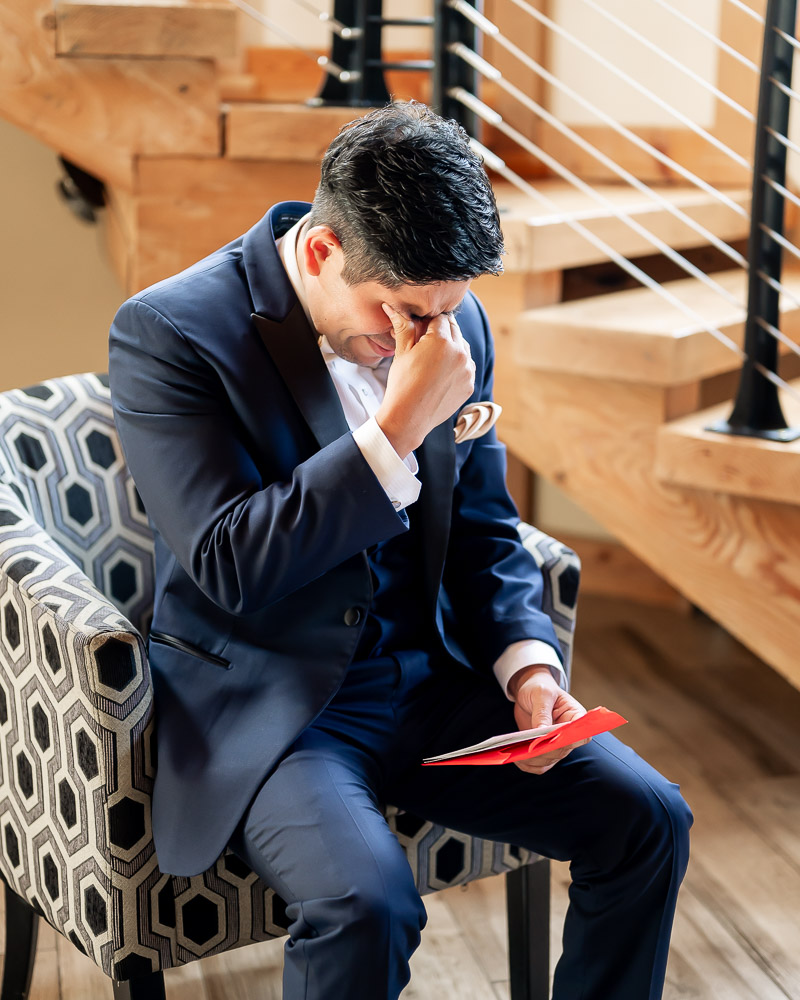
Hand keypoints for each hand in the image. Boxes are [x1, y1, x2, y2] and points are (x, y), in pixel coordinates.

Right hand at [375, 303, 475, 457]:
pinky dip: (456, 366)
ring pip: (462, 347)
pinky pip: (466, 366)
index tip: (420, 330)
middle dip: (442, 332)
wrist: (408, 418)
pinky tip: (440, 375)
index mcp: (442, 341)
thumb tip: (390, 307)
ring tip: (432, 361)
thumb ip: (403, 327)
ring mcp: (467, 370)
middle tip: (425, 344)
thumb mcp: (402, 352)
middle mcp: (460, 353)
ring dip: (451, 348)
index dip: (429, 322)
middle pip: (454, 330)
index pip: (441, 318)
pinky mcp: (470, 384)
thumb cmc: (401, 384)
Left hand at [509, 665, 588, 774]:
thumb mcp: (541, 694)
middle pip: (562, 750)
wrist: (530, 691)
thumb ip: (542, 712)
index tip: (553, 739)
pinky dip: (528, 764)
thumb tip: (542, 734)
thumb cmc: (539, 688)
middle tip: (528, 747)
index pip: (582, 734)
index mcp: (576, 717)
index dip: (570, 740)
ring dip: (534, 760)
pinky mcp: (544, 750)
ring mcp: (557, 744)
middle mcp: (569, 734)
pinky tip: (516, 757)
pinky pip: (539, 765)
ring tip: (517, 753)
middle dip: (545, 751)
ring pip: (549, 760)